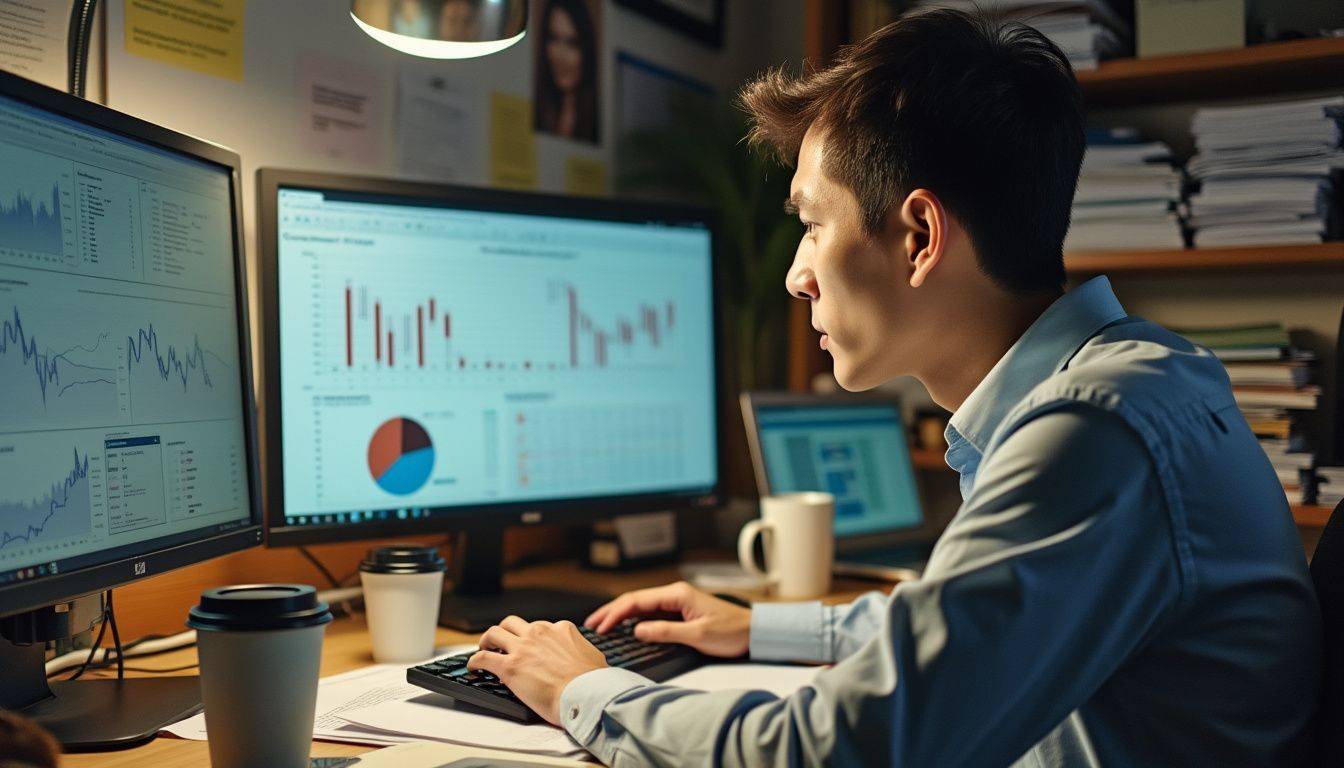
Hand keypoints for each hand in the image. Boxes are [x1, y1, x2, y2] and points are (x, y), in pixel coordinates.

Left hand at [468, 616, 606, 725]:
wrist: (585, 695)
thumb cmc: (593, 682)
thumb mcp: (593, 656)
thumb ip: (583, 651)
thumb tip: (585, 657)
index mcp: (561, 629)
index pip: (540, 627)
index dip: (532, 638)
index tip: (529, 647)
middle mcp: (540, 633)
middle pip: (512, 623)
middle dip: (505, 631)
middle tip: (501, 642)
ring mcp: (523, 648)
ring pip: (494, 633)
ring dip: (486, 640)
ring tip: (484, 648)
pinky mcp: (509, 666)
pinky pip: (483, 657)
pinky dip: (475, 661)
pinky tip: (474, 667)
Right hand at [585, 581, 751, 657]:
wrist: (753, 632)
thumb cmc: (731, 632)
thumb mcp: (698, 635)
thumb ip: (666, 632)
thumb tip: (637, 630)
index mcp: (677, 594)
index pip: (637, 600)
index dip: (615, 613)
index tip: (599, 626)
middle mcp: (674, 594)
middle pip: (635, 600)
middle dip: (611, 611)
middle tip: (591, 625)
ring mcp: (677, 602)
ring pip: (641, 606)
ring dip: (621, 615)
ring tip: (602, 625)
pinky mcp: (680, 612)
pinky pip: (651, 613)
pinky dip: (634, 619)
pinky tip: (625, 628)